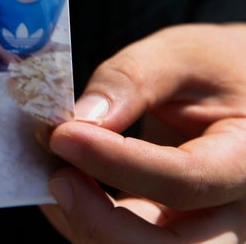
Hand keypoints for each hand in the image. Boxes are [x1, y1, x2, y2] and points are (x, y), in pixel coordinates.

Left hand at [41, 23, 245, 242]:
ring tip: (54, 171)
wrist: (235, 86)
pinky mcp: (169, 230)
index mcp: (245, 157)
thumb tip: (81, 118)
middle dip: (102, 224)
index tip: (63, 135)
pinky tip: (63, 180)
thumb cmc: (214, 68)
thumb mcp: (179, 55)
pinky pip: (123, 241)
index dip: (115, 164)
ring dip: (86, 223)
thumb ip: (132, 79)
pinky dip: (83, 220)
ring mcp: (204, 228)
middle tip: (58, 177)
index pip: (184, 181)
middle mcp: (234, 209)